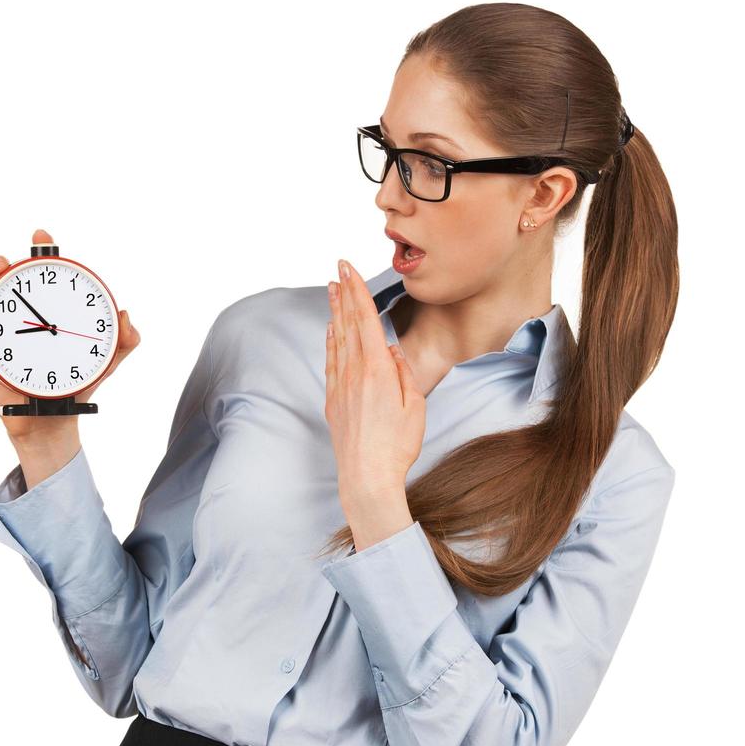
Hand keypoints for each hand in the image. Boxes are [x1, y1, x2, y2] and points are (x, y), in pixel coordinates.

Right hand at [0, 228, 141, 442]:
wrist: (56, 418)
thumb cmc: (81, 381)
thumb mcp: (107, 360)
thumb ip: (125, 340)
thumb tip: (126, 315)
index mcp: (52, 307)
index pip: (45, 271)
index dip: (42, 248)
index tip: (41, 236)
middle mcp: (25, 314)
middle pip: (5, 277)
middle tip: (2, 267)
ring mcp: (2, 332)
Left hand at [324, 259, 424, 503]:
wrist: (366, 477)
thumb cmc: (397, 445)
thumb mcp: (414, 406)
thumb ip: (403, 373)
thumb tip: (392, 351)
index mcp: (378, 370)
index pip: (365, 319)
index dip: (357, 291)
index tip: (349, 268)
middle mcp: (354, 373)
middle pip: (347, 324)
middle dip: (343, 293)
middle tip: (338, 268)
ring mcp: (340, 386)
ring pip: (336, 340)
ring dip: (334, 312)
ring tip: (332, 290)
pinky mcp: (333, 401)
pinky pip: (331, 361)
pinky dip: (330, 341)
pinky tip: (330, 331)